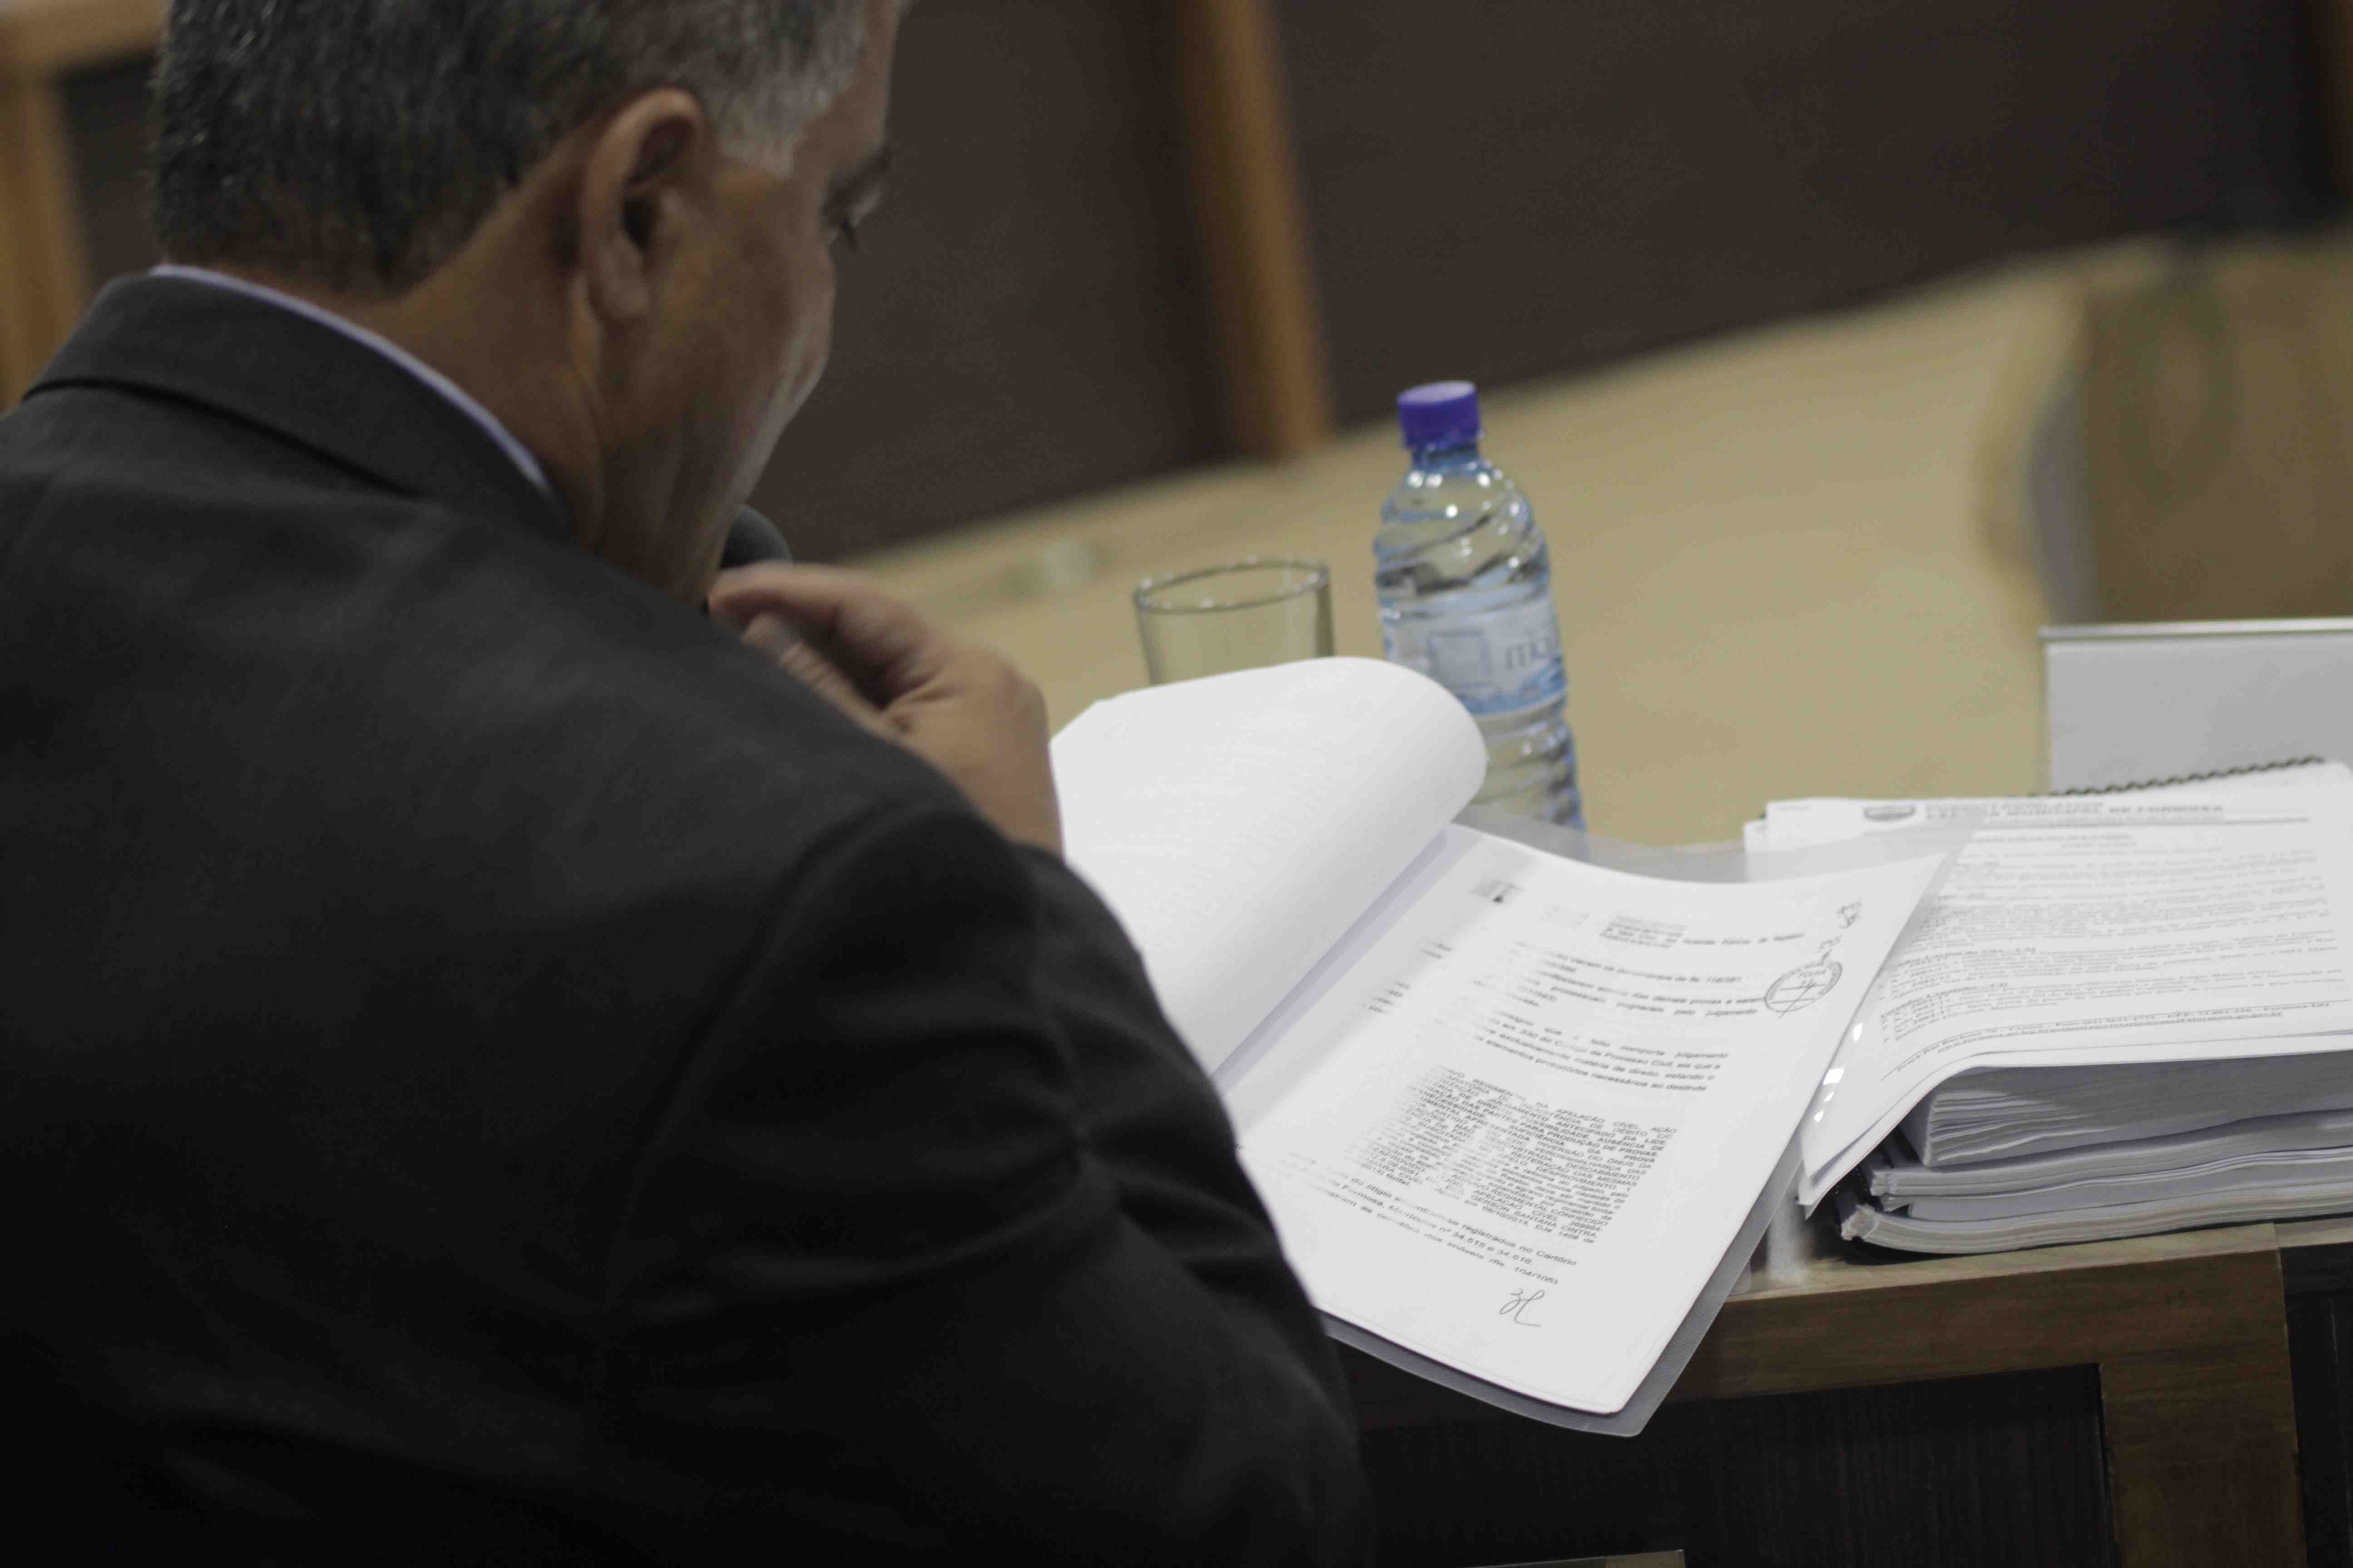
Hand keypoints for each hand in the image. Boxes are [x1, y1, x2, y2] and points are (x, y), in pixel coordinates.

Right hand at [708, 563, 1062, 854]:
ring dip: (823, 659)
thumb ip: (816, 687)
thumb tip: (764, 626)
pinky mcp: (982, 747)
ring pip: (891, 667)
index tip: (719, 589)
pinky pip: (910, 701)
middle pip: (879, 632)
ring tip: (745, 650)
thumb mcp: (869, 759)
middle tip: (717, 616)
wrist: (994, 944)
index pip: (866, 605)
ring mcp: (990, 714)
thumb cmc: (938, 849)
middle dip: (800, 622)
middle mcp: (990, 680)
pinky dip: (856, 694)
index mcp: (971, 671)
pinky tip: (800, 693)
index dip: (788, 591)